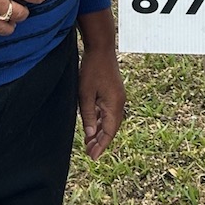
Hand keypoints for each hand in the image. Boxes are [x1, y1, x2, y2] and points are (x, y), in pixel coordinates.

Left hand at [77, 8, 124, 159]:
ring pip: (110, 120)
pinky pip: (108, 111)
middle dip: (100, 141)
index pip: (109, 132)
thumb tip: (90, 134)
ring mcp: (117, 97)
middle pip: (111, 128)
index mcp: (114, 105)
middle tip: (89, 153)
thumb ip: (87, 115)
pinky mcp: (113, 92)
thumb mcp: (85, 94)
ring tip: (88, 142)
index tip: (92, 157)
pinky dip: (100, 121)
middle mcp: (119, 102)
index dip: (101, 145)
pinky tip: (92, 126)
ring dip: (100, 131)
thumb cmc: (92, 69)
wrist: (101, 48)